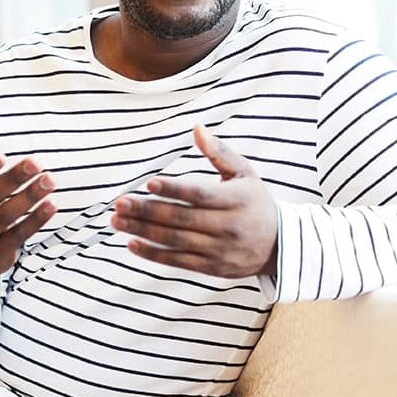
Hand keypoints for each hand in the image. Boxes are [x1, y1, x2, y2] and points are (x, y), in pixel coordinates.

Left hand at [111, 126, 277, 277]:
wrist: (279, 245)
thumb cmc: (255, 201)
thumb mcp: (244, 173)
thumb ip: (219, 153)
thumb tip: (196, 128)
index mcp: (235, 199)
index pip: (199, 194)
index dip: (174, 189)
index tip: (149, 183)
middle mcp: (227, 226)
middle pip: (181, 218)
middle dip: (147, 210)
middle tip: (119, 202)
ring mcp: (218, 250)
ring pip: (175, 240)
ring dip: (142, 231)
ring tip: (117, 220)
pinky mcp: (211, 268)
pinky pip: (177, 261)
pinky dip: (153, 254)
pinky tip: (132, 243)